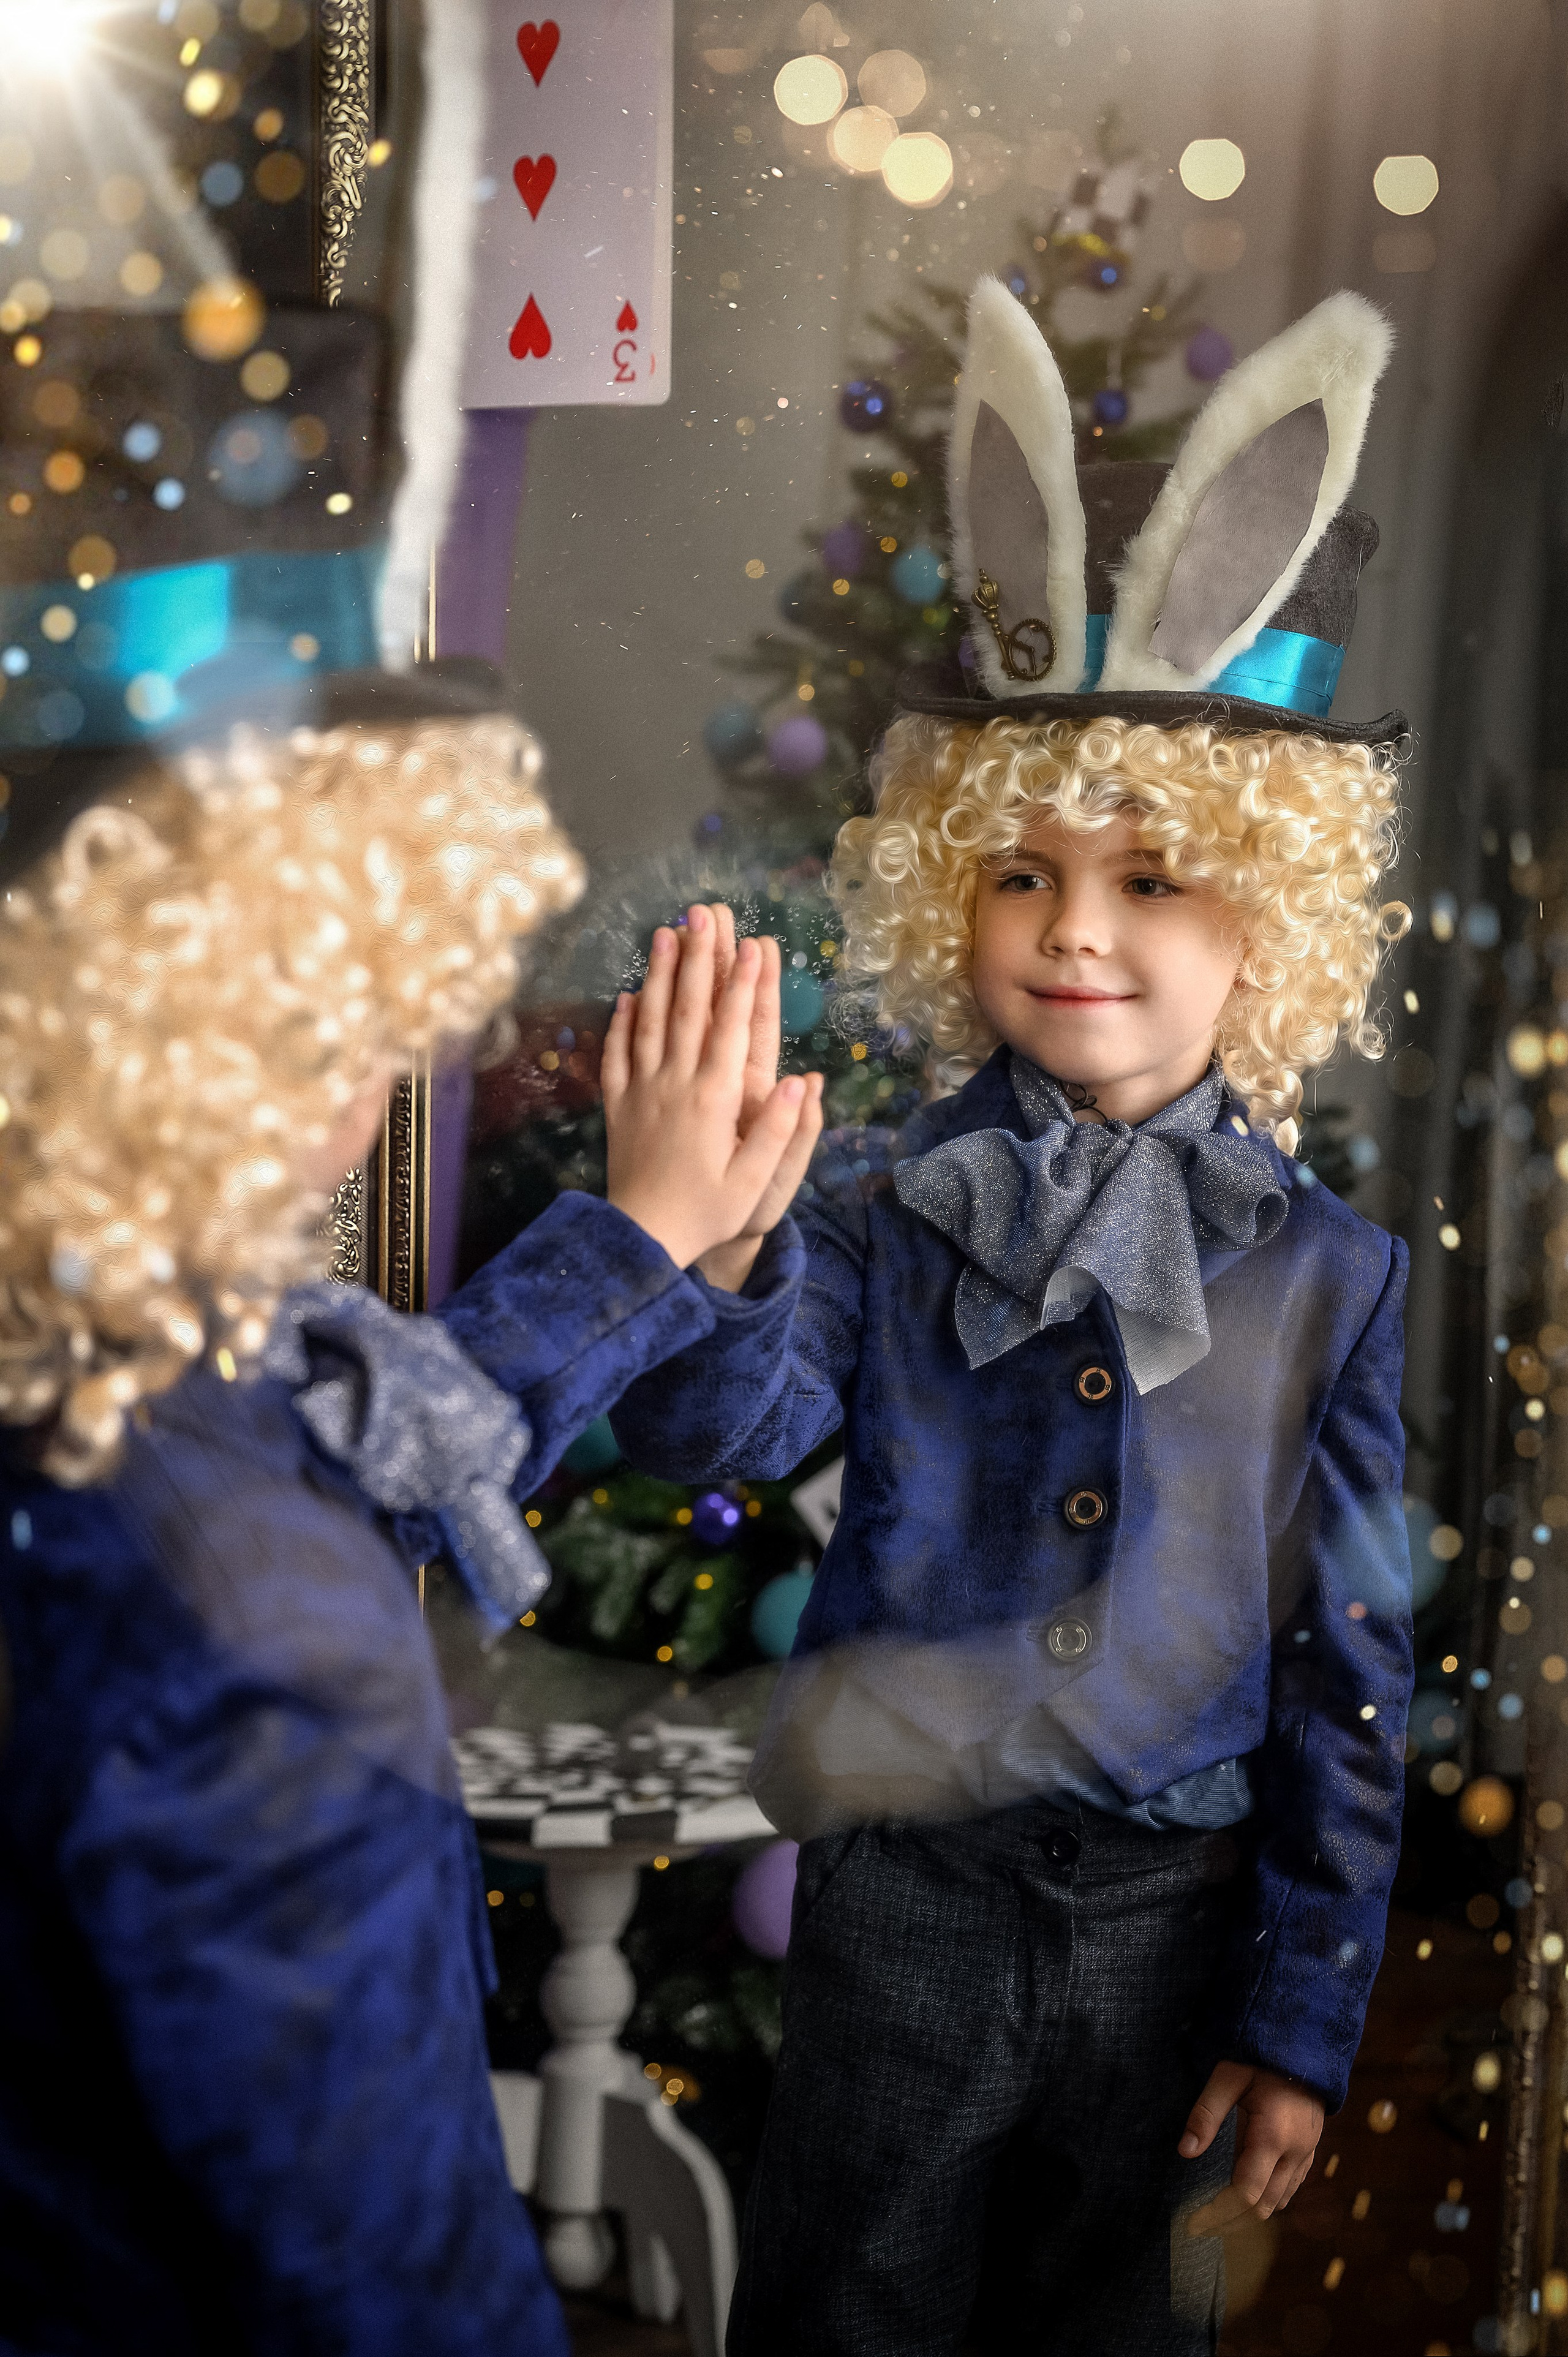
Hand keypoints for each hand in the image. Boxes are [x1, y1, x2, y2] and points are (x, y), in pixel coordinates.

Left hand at [600, 905, 814, 1269]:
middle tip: (703, 913)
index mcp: (714, 1099)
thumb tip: (803, 1080)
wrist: (639, 1239)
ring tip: (664, 933)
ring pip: (649, 1021)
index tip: (752, 944)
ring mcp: (641, 1091)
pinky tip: (626, 995)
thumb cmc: (707, 1211)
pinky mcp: (617, 1106)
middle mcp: (675, 1085)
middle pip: (688, 1010)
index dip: (743, 984)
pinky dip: (621, 1023)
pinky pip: (616, 1055)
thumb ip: (779, 1131)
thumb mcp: (754, 1181)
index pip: (731, 1029)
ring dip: (658, 974)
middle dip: (699, 958)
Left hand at [1180, 2061, 1322, 2236]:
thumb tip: (1184, 2151)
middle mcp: (1294, 2153)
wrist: (1306, 2047)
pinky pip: (1291, 2189)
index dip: (1219, 2213)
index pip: (1246, 2193)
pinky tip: (1247, 2199)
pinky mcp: (1310, 2151)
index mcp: (1272, 2136)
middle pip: (1263, 2207)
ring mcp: (1306, 2154)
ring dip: (1249, 2215)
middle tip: (1199, 2225)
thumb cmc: (1262, 2057)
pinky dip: (1268, 2200)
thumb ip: (1206, 2113)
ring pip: (1279, 2203)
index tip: (1193, 2222)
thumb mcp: (1228, 2076)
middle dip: (1230, 2221)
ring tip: (1217, 2216)